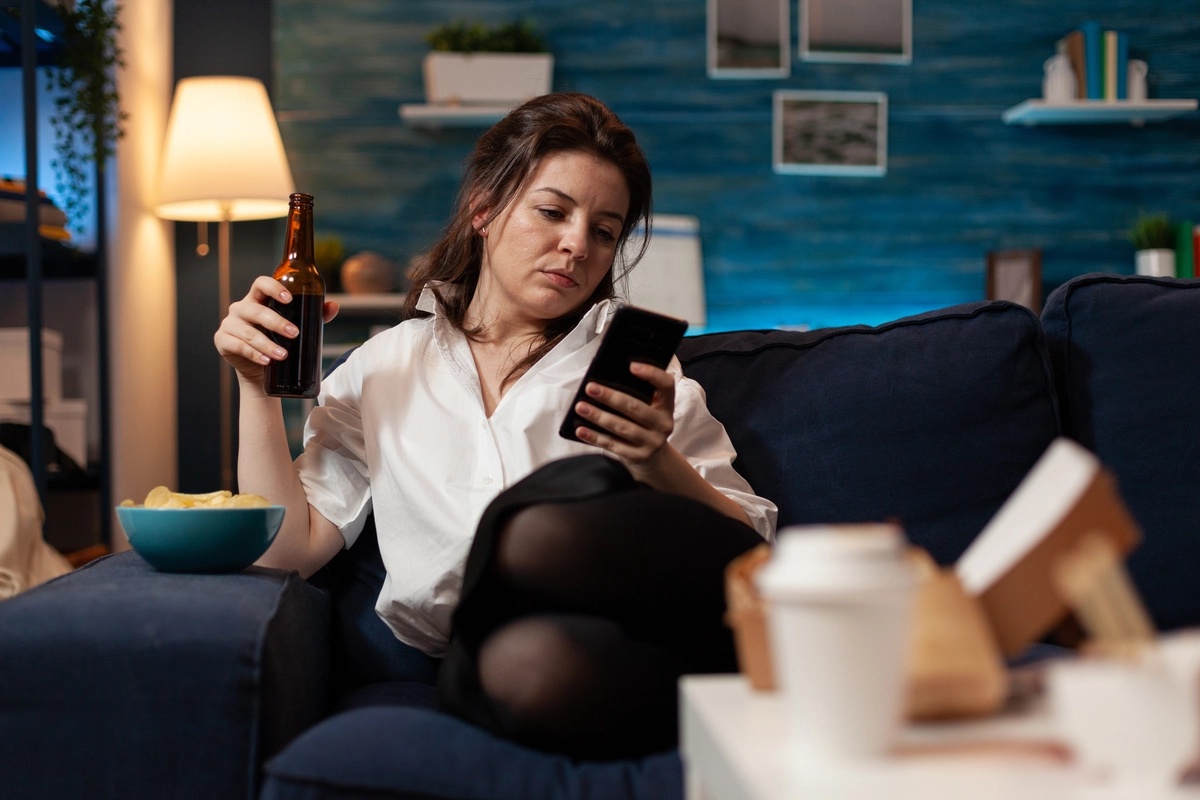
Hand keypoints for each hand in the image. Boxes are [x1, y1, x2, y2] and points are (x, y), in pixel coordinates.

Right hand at [214, 276, 338, 384]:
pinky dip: (254, 354)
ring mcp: (229, 324)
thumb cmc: (278, 340)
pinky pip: (238, 346)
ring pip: (248, 332)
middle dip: (276, 322)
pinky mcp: (223, 340)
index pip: (260, 283)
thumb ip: (314, 316)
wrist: (260, 368)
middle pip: (256, 309)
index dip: (274, 288)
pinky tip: (266, 361)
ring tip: (283, 354)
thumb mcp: (296, 325)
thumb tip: (333, 306)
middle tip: (295, 333)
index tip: (289, 299)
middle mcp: (240, 308)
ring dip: (267, 344)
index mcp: (257, 298)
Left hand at [571, 362, 675, 475]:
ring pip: (622, 427)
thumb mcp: (649, 408)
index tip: (631, 366)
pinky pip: (613, 445)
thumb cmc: (644, 423)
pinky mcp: (639, 457)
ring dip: (599, 417)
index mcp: (667, 405)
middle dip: (610, 397)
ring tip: (581, 407)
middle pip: (636, 408)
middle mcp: (664, 424)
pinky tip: (581, 430)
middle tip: (590, 388)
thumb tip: (604, 381)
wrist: (654, 457)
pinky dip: (595, 437)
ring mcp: (652, 442)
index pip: (666, 385)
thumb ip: (637, 394)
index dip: (652, 374)